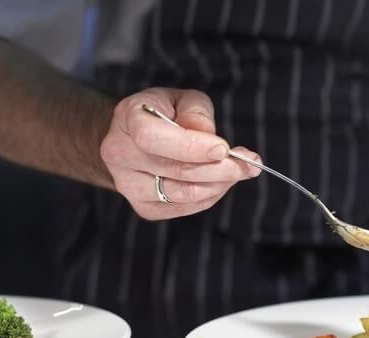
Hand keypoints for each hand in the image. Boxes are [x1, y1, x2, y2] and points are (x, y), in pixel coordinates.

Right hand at [100, 87, 260, 219]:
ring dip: (219, 184)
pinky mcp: (142, 206)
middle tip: (249, 163)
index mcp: (127, 118)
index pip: (152, 137)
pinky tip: (220, 182)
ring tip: (239, 171)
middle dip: (220, 169)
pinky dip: (209, 196)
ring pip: (182, 194)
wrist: (134, 138)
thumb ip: (195, 111)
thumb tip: (206, 132)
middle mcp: (119, 153)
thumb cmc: (163, 114)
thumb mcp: (181, 98)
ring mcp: (127, 184)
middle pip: (175, 170)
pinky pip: (183, 208)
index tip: (223, 148)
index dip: (191, 146)